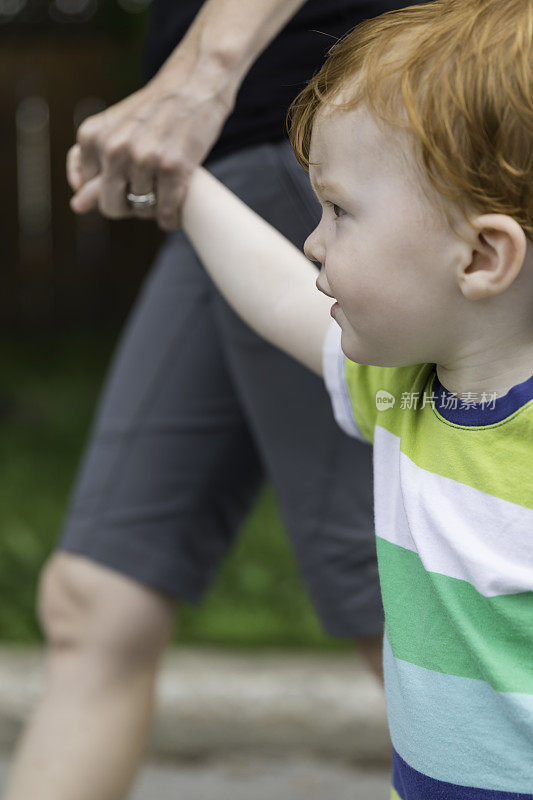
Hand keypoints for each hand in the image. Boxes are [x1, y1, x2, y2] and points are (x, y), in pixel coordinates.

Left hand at [67, 73, 233, 230]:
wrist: (195, 83)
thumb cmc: (155, 111)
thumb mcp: (114, 128)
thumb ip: (93, 165)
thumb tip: (76, 207)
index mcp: (92, 137)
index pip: (88, 189)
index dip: (110, 186)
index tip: (126, 174)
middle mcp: (113, 148)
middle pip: (112, 206)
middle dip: (129, 205)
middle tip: (148, 188)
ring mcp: (143, 158)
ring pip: (142, 211)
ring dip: (155, 208)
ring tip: (166, 188)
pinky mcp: (172, 168)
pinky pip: (165, 216)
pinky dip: (171, 218)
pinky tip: (176, 208)